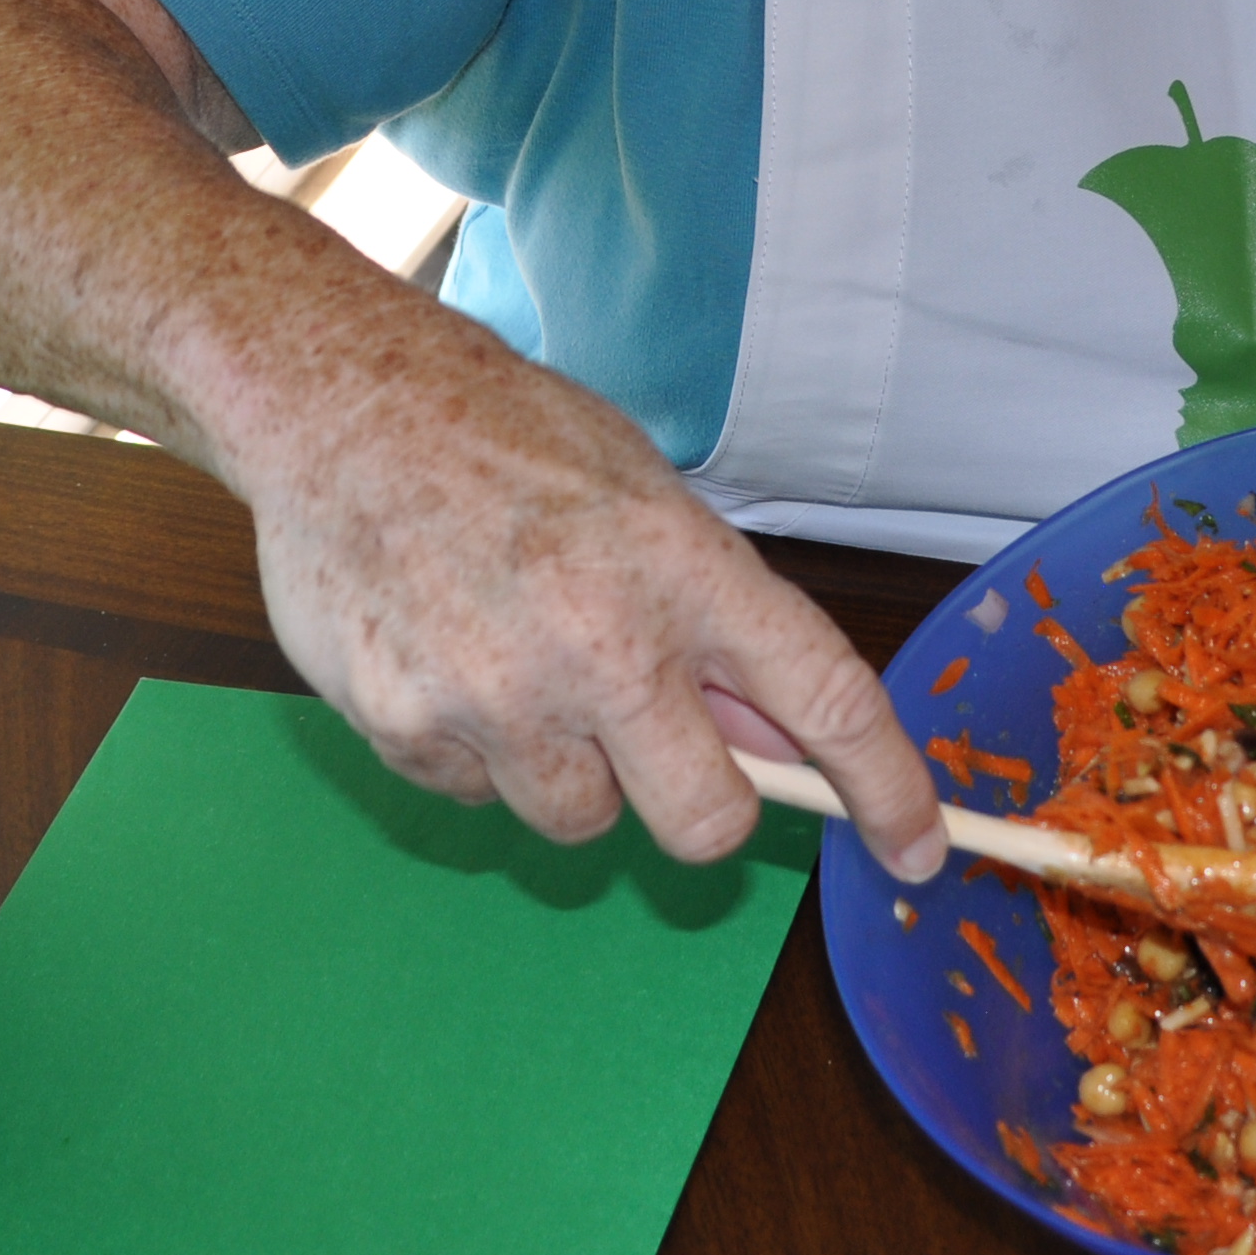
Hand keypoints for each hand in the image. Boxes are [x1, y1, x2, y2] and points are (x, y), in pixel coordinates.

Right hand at [228, 337, 949, 880]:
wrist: (337, 403)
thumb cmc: (502, 435)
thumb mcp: (642, 489)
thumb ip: (711, 613)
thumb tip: (771, 731)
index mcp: (682, 567)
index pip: (826, 702)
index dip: (886, 791)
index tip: (918, 852)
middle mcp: (602, 645)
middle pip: (707, 819)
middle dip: (699, 799)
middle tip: (655, 740)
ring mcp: (499, 697)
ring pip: (584, 821)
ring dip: (575, 771)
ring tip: (522, 666)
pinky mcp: (409, 730)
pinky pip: (479, 796)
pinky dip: (477, 750)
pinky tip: (448, 655)